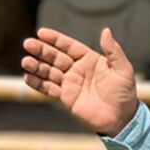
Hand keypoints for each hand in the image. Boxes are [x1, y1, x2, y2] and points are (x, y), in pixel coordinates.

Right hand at [21, 27, 138, 136]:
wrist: (121, 118)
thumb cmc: (124, 93)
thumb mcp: (123, 69)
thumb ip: (113, 51)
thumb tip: (106, 31)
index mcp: (89, 59)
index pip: (69, 46)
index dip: (55, 39)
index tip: (41, 33)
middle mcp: (77, 69)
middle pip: (55, 57)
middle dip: (41, 50)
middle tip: (27, 44)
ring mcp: (70, 83)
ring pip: (49, 72)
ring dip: (36, 66)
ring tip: (25, 61)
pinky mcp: (66, 98)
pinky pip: (49, 89)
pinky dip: (38, 84)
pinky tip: (27, 78)